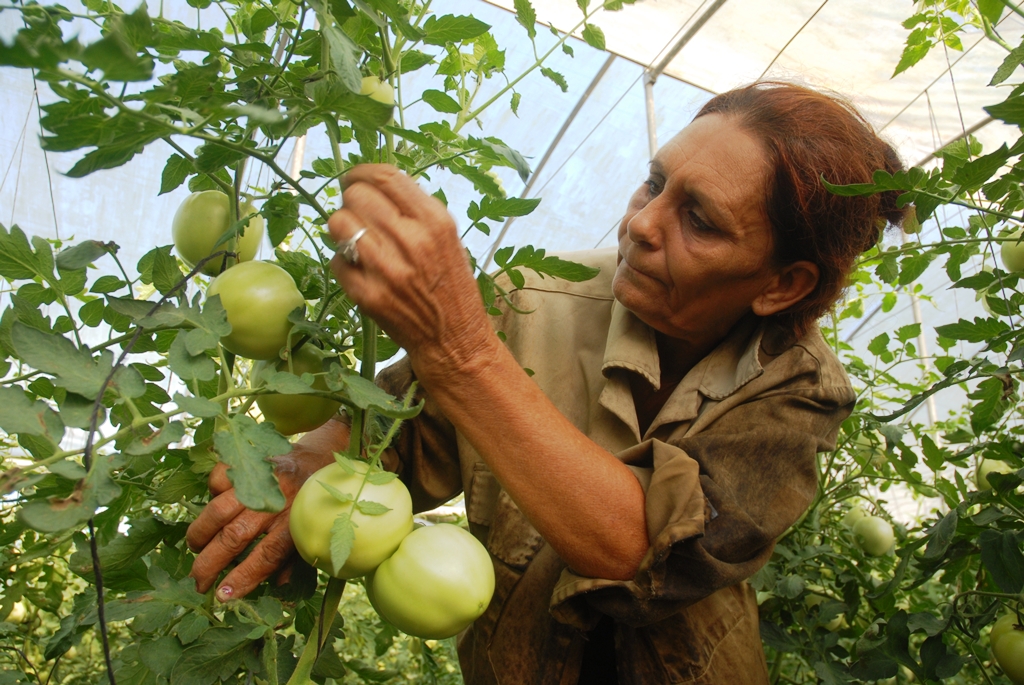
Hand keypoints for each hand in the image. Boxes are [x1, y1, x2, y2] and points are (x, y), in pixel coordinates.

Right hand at [186, 419, 348, 599]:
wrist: (319, 458)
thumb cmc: (311, 505)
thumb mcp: (308, 534)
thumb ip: (291, 562)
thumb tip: (272, 590)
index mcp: (296, 525)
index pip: (266, 557)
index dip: (242, 578)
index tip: (221, 596)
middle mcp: (278, 503)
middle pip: (235, 537)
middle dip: (209, 564)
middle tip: (197, 581)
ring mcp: (261, 479)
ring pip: (219, 510)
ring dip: (201, 533)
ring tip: (196, 547)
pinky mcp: (250, 460)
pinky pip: (219, 479)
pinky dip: (210, 493)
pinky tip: (212, 506)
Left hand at [328, 165, 496, 379]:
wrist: (455, 339)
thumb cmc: (449, 284)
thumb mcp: (446, 238)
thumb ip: (413, 210)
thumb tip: (370, 186)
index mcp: (434, 221)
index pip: (384, 177)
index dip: (361, 173)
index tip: (354, 180)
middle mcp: (412, 241)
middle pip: (356, 196)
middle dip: (351, 203)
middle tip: (358, 217)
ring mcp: (387, 270)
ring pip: (338, 224)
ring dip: (342, 230)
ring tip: (356, 242)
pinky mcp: (368, 296)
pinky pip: (337, 261)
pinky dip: (344, 263)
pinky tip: (362, 272)